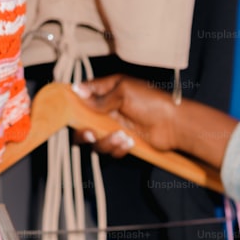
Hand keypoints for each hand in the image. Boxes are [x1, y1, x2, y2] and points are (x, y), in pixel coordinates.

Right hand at [71, 74, 239, 169]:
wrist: (175, 125)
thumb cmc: (152, 103)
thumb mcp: (124, 92)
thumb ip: (99, 96)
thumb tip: (76, 91)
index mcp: (108, 90)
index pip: (82, 94)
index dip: (72, 101)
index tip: (64, 109)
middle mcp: (108, 109)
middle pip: (81, 122)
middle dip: (83, 131)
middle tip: (90, 133)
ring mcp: (114, 126)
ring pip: (94, 140)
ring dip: (106, 141)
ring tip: (123, 137)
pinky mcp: (122, 141)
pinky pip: (109, 149)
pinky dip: (118, 148)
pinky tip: (131, 142)